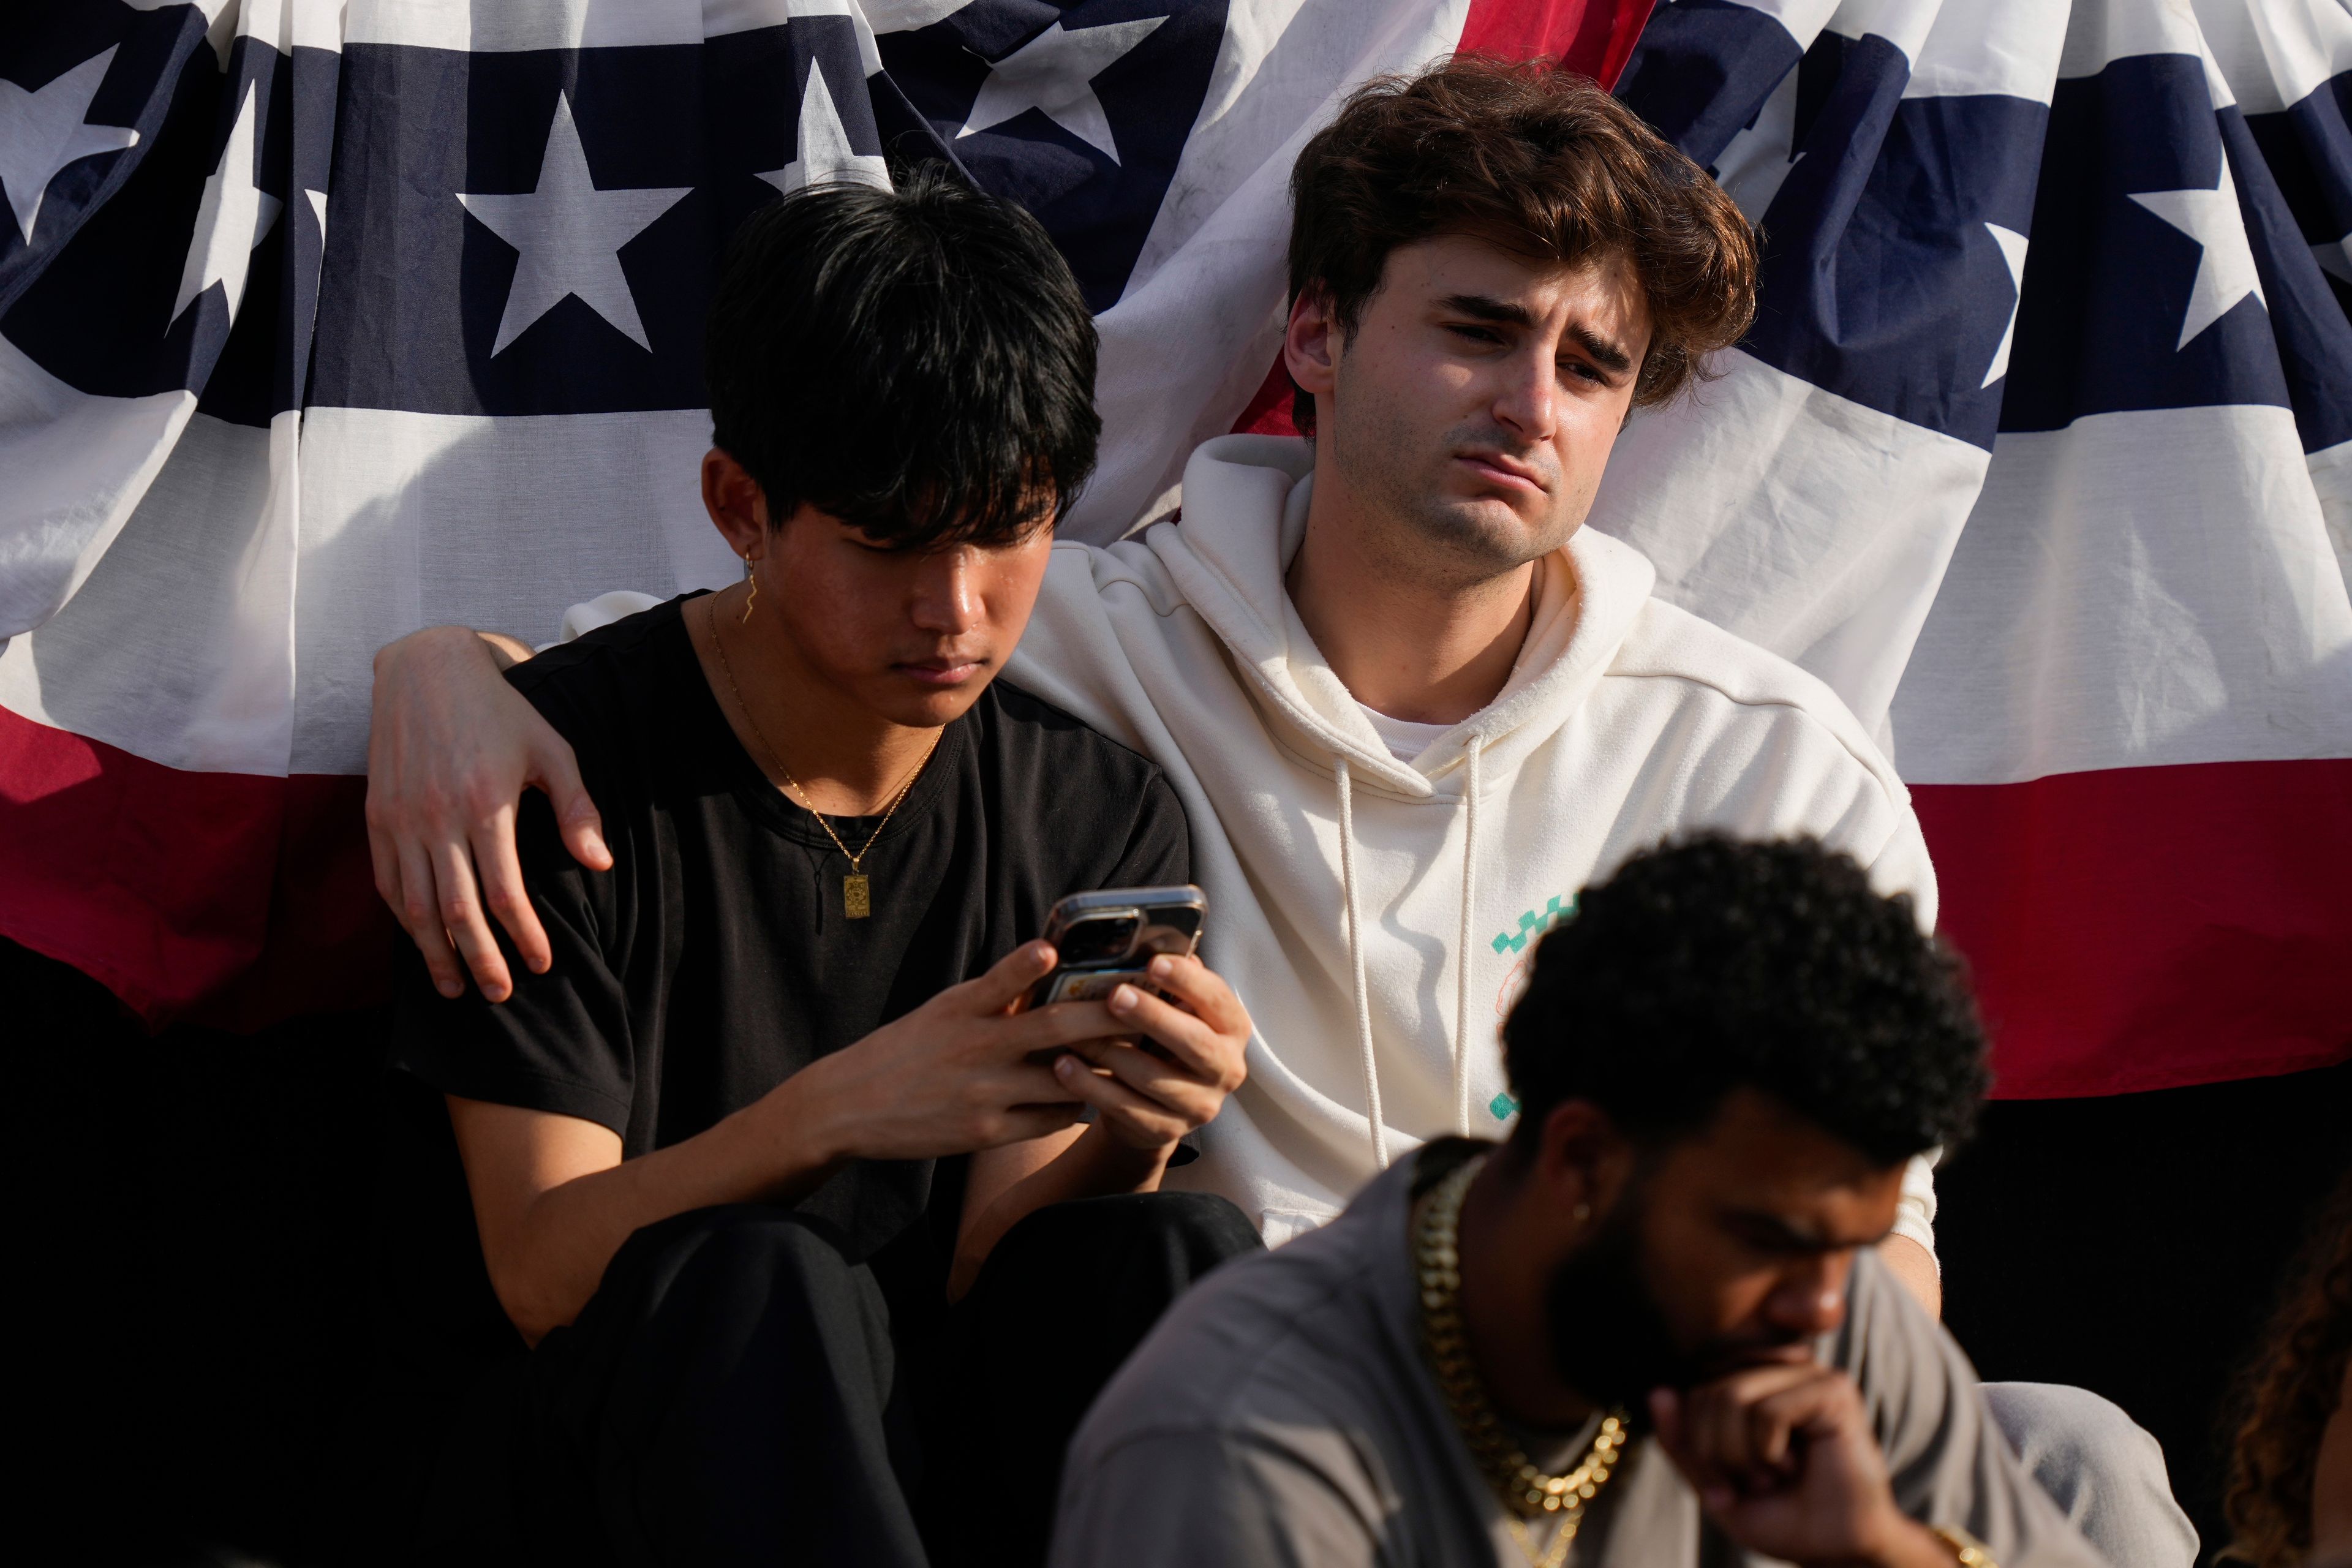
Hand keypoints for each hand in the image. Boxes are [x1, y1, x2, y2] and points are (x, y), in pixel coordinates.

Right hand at [366, 626, 609, 1001]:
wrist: (427, 671)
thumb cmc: (502, 712)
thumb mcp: (553, 750)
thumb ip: (577, 810)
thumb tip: (599, 865)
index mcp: (486, 803)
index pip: (505, 892)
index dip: (523, 936)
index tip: (542, 963)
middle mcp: (437, 817)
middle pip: (456, 911)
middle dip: (479, 960)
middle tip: (500, 994)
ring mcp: (401, 818)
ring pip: (414, 905)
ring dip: (435, 952)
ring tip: (455, 987)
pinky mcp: (377, 815)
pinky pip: (387, 881)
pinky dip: (403, 918)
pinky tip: (422, 941)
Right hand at [789, 942, 1144, 1162]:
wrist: (851, 1106)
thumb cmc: (905, 1050)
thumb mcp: (944, 1010)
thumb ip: (996, 994)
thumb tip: (1049, 965)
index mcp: (964, 1009)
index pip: (1008, 978)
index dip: (1036, 965)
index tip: (1067, 952)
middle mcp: (976, 1047)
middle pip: (1055, 1029)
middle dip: (1107, 1018)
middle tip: (1145, 1007)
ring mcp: (984, 1093)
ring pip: (1064, 1080)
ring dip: (1101, 1068)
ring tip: (1137, 1057)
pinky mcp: (986, 1132)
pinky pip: (1049, 1119)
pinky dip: (1074, 1106)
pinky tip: (1089, 1097)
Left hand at [1046, 953, 1250, 1155]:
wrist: (1154, 1105)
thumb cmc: (1160, 1039)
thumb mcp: (1173, 1010)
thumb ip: (1169, 983)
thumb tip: (1149, 942)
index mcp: (1232, 1028)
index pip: (1218, 1000)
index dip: (1188, 981)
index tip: (1155, 962)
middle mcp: (1227, 1068)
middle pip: (1194, 1042)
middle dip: (1153, 1017)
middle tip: (1115, 995)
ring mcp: (1200, 1105)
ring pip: (1154, 1078)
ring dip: (1110, 1052)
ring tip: (1074, 1032)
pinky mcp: (1167, 1131)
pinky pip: (1125, 1108)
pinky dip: (1091, 1086)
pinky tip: (1063, 1066)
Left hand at [1650, 1366, 1950, 1567]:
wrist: (1838, 1550)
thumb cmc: (1782, 1516)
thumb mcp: (1716, 1484)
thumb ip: (1684, 1444)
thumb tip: (1657, 1392)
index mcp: (1751, 1386)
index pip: (1692, 1396)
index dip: (1699, 1449)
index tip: (1731, 1482)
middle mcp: (1777, 1372)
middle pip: (1708, 1394)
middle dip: (1720, 1454)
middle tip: (1759, 1480)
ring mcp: (1806, 1375)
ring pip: (1732, 1397)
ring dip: (1745, 1456)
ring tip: (1777, 1473)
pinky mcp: (1833, 1389)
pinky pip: (1768, 1412)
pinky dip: (1770, 1452)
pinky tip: (1796, 1464)